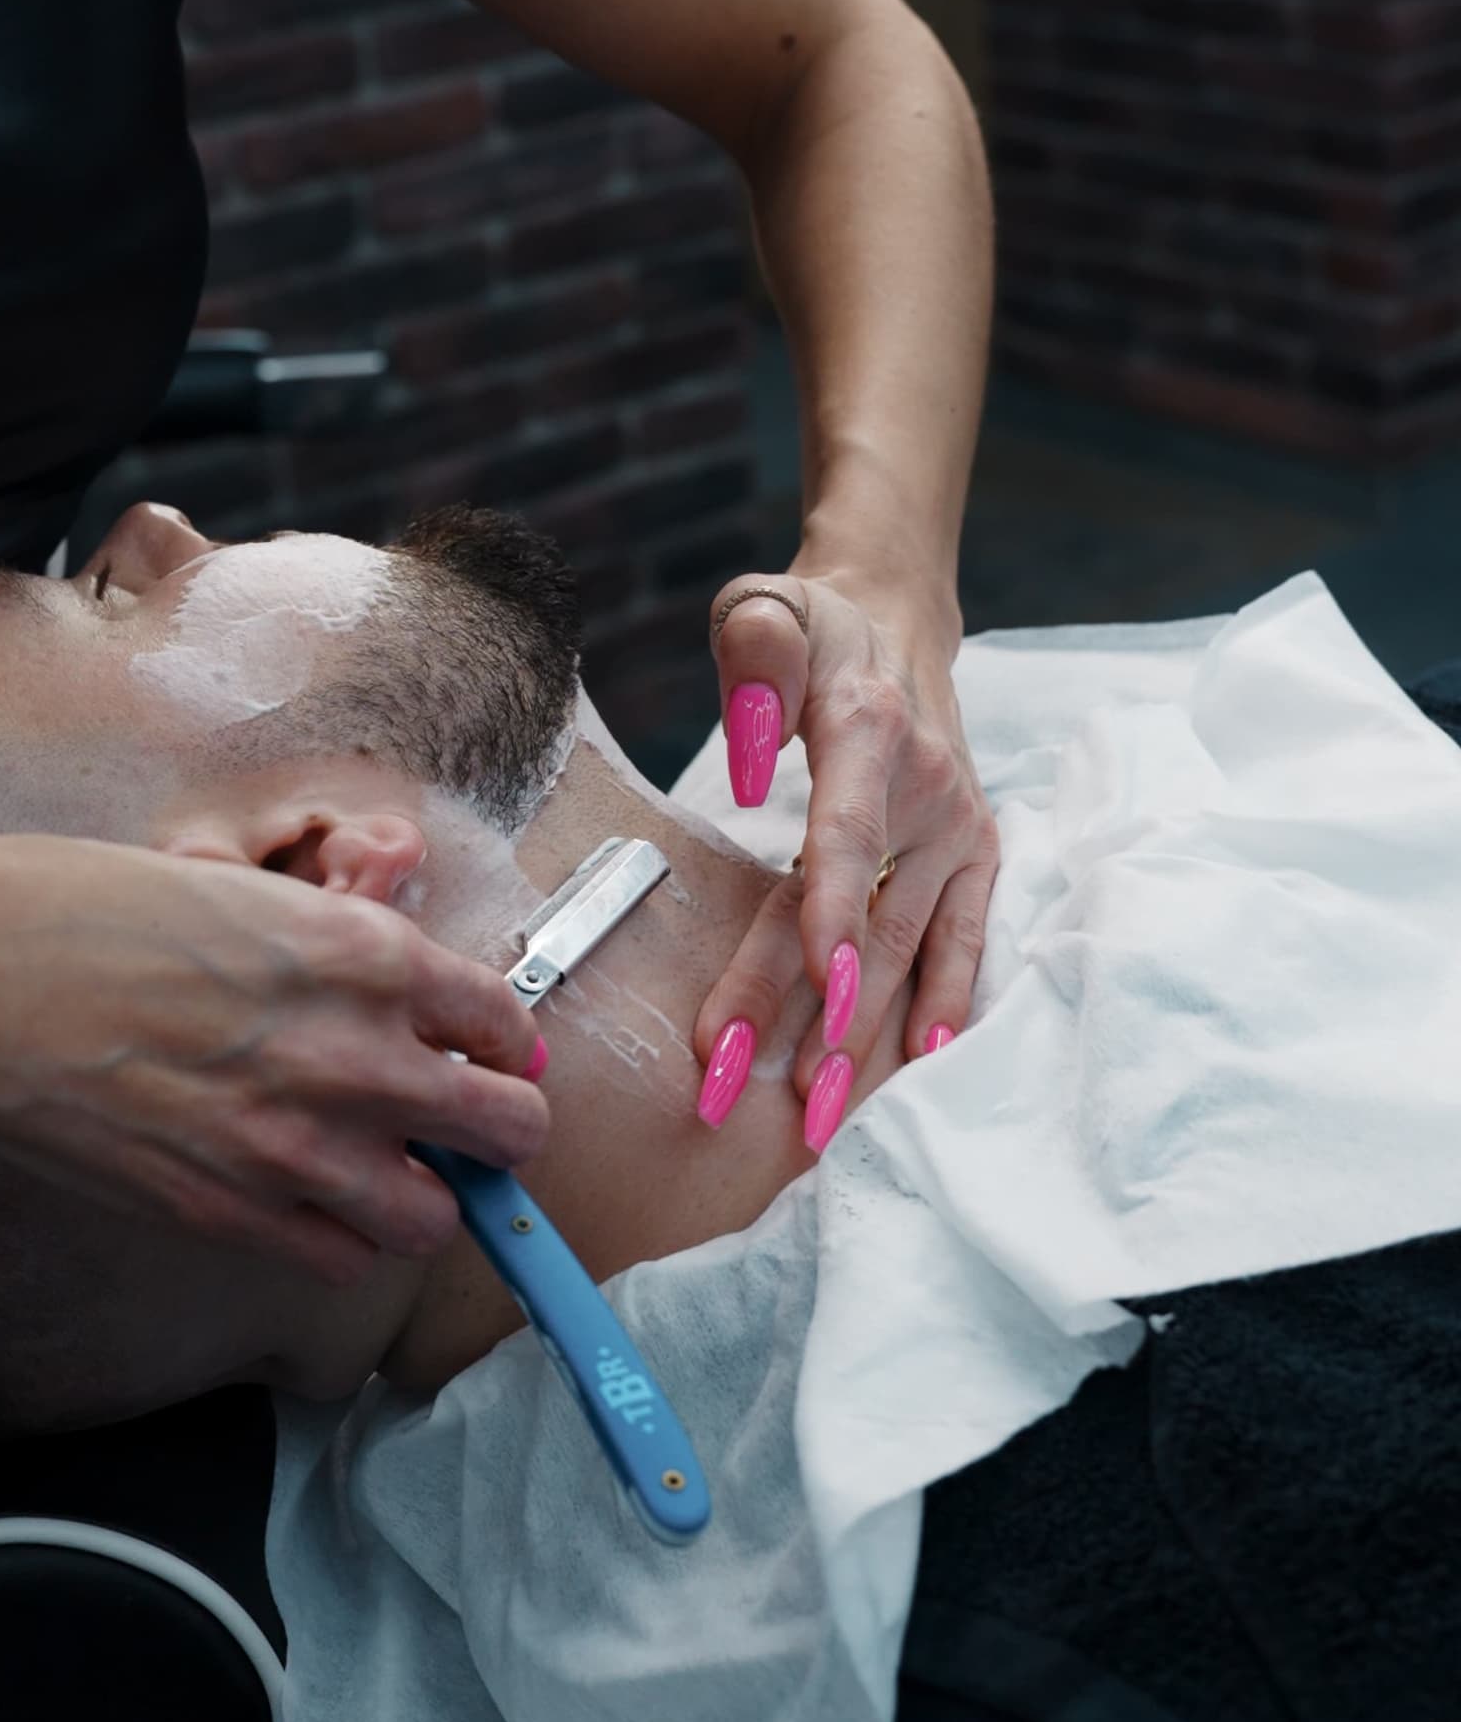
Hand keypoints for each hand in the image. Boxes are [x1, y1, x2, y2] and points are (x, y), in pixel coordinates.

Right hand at [0, 827, 548, 1283]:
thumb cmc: (85, 910)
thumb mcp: (242, 889)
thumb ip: (335, 945)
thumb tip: (402, 990)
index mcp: (361, 952)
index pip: (503, 1021)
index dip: (494, 1041)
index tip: (474, 1050)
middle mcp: (352, 1053)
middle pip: (508, 1128)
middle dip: (494, 1126)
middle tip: (453, 1122)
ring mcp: (294, 1145)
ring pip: (433, 1217)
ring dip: (416, 1195)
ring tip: (373, 1169)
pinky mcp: (230, 1210)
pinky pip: (341, 1259)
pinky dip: (337, 1238)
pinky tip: (301, 1199)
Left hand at [692, 570, 998, 1138]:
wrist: (897, 617)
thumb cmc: (815, 625)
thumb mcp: (765, 603)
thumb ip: (754, 654)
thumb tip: (752, 754)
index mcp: (872, 733)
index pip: (847, 835)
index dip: (829, 913)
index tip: (807, 989)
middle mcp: (929, 791)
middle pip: (863, 917)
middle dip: (810, 1015)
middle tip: (746, 1092)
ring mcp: (960, 830)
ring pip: (907, 948)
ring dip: (864, 1039)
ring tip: (815, 1118)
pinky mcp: (975, 855)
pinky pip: (961, 941)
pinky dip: (944, 1005)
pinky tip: (920, 1068)